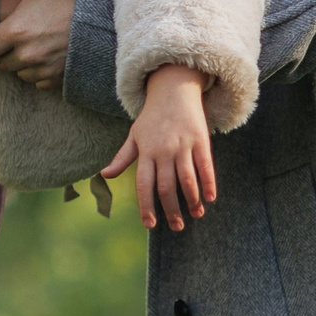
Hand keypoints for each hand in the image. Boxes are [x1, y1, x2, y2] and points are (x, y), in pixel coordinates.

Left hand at [0, 0, 74, 91]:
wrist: (109, 16)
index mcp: (16, 30)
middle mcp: (28, 54)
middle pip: (1, 64)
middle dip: (6, 52)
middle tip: (19, 37)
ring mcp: (45, 69)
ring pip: (21, 74)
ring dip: (24, 63)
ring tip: (38, 44)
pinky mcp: (60, 78)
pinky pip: (40, 81)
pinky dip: (41, 71)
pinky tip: (51, 54)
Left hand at [101, 64, 216, 232]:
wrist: (173, 89)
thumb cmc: (152, 117)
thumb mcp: (134, 135)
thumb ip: (122, 157)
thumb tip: (104, 175)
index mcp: (146, 152)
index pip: (143, 185)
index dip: (146, 206)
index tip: (150, 224)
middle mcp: (163, 150)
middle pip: (166, 187)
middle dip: (171, 210)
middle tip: (177, 226)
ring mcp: (182, 145)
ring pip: (187, 179)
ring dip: (192, 200)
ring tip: (196, 215)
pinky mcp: (200, 140)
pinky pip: (205, 166)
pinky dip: (208, 183)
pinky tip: (210, 198)